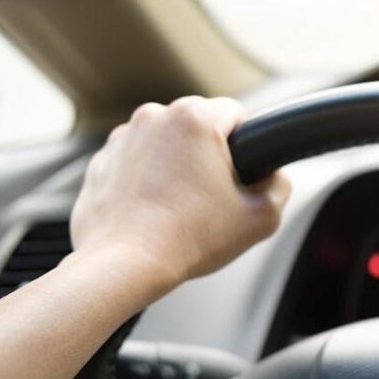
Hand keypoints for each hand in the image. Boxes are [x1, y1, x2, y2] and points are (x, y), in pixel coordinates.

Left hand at [72, 96, 290, 290]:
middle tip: (213, 196)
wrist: (125, 266)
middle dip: (208, 154)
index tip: (241, 173)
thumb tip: (273, 176)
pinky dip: (146, 180)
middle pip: (197, 126)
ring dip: (175, 165)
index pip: (236, 113)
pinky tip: (154, 211)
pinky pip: (135, 162)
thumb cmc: (190, 239)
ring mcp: (121, 138)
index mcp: (195, 118)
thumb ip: (280, 185)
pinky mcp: (99, 162)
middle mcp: (153, 117)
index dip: (247, 144)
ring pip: (164, 143)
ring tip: (180, 207)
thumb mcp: (262, 217)